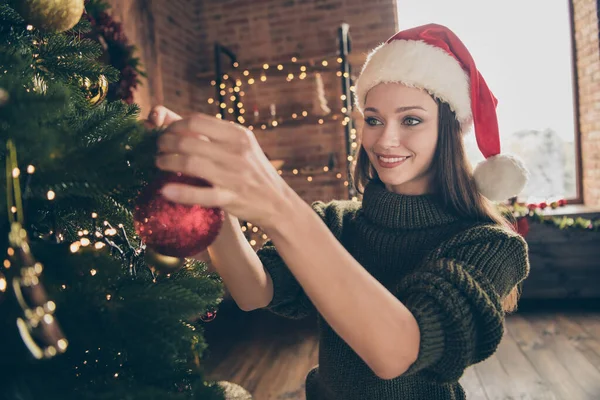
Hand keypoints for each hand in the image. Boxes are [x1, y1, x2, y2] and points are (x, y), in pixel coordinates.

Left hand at [151, 106, 292, 229]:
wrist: (278, 202)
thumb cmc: (254, 171)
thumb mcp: (242, 146)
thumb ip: (216, 134)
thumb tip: (181, 122)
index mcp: (238, 135)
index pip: (197, 121)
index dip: (175, 125)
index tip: (166, 132)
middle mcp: (236, 152)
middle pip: (189, 140)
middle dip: (165, 143)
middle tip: (158, 148)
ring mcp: (234, 175)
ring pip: (190, 163)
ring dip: (167, 162)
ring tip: (159, 163)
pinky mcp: (231, 198)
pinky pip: (201, 195)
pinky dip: (181, 192)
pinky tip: (165, 190)